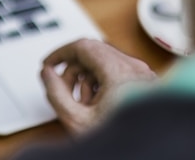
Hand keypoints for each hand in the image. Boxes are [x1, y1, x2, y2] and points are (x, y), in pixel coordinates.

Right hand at [40, 38, 156, 134]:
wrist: (147, 152)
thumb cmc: (122, 140)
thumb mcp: (77, 120)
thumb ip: (56, 93)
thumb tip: (47, 74)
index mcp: (119, 72)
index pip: (83, 46)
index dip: (60, 53)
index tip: (48, 64)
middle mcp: (135, 68)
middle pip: (93, 53)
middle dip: (72, 70)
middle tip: (62, 88)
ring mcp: (143, 74)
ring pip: (104, 62)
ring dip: (86, 77)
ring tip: (83, 103)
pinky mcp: (146, 82)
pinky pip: (117, 72)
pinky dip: (101, 82)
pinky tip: (97, 104)